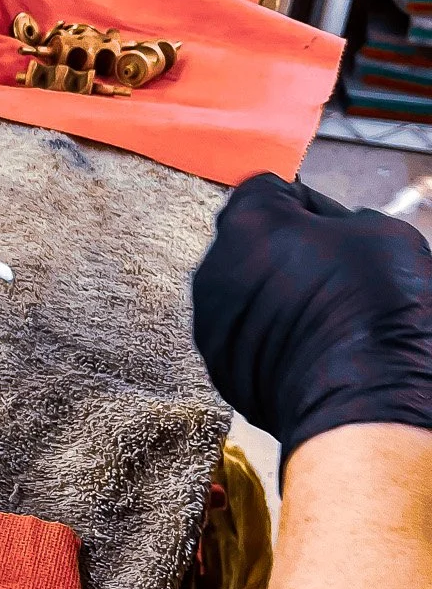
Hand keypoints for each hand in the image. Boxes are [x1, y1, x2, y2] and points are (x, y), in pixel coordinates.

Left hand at [192, 172, 431, 465]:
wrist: (364, 398)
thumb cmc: (375, 312)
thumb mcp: (379, 231)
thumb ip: (337, 219)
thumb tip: (329, 230)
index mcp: (248, 221)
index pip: (269, 190)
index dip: (307, 205)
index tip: (332, 227)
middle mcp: (213, 267)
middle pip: (248, 241)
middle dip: (283, 250)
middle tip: (331, 272)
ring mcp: (209, 320)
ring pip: (240, 290)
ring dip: (271, 293)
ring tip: (321, 314)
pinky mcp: (217, 364)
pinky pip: (239, 334)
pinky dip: (264, 334)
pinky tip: (304, 345)